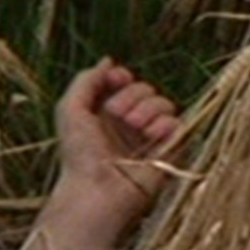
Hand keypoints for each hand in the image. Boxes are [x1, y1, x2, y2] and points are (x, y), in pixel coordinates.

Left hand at [19, 59, 181, 249]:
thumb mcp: (71, 109)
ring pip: (164, 103)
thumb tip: (109, 60)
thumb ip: (86, 80)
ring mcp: (150, 138)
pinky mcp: (168, 152)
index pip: (126, 81)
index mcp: (107, 112)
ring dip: (149, 109)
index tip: (116, 80)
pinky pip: (179, 124)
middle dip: (133, 96)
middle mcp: (130, 123)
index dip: (123, 78)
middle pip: (145, 89)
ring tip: (135, 127)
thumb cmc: (79, 154)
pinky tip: (152, 134)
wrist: (97, 190)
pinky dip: (167, 124)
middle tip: (119, 116)